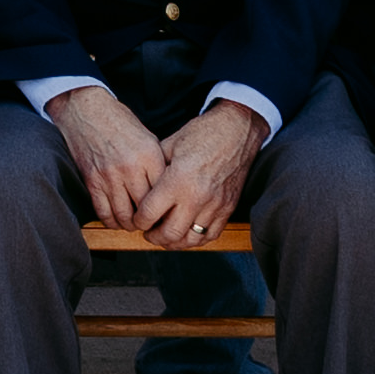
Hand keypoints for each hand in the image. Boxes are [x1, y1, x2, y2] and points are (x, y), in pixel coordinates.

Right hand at [46, 83, 170, 231]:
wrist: (86, 110)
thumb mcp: (147, 138)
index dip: (167, 208)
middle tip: (153, 223)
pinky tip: (117, 219)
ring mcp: (110, 176)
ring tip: (135, 223)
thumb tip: (169, 191)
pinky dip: (112, 221)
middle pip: (146, 209)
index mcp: (149, 155)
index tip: (168, 214)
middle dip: (151, 221)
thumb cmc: (119, 123)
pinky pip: (103, 212)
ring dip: (131, 225)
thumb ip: (158, 164)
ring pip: (124, 216)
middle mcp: (131, 168)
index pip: (164, 194)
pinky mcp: (92, 181)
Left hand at [144, 101, 266, 249]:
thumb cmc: (203, 133)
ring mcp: (214, 205)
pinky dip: (197, 239)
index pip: (150, 214)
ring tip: (165, 236)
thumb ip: (155, 169)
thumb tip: (140, 185)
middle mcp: (196, 197)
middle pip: (169, 234)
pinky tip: (187, 233)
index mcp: (177, 180)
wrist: (237, 130)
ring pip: (190, 240)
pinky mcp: (228, 208)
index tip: (137, 220)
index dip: (139, 221)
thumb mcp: (170, 145)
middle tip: (148, 232)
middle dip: (154, 237)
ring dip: (174, 242)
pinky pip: (211, 235)